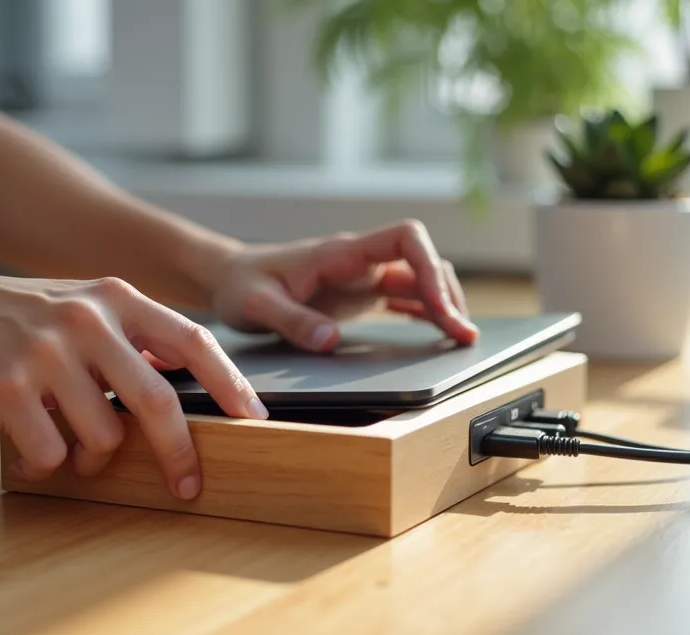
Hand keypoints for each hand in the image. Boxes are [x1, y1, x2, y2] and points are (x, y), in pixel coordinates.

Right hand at [0, 269, 267, 498]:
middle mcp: (86, 321)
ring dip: (89, 456)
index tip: (254, 420)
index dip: (229, 383)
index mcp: (113, 298)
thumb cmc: (9, 318)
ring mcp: (46, 354)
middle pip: (158, 403)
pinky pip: (51, 454)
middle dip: (180, 454)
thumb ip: (128, 338)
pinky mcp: (7, 389)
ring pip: (102, 439)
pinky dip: (44, 462)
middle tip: (188, 484)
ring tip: (64, 438)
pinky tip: (23, 440)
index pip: (192, 341)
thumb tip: (185, 382)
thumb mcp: (77, 307)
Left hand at [210, 219, 478, 350]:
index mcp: (340, 254)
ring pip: (419, 278)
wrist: (228, 278)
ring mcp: (362, 276)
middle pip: (423, 261)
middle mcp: (359, 260)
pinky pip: (405, 295)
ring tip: (461, 338)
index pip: (405, 239)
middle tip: (461, 335)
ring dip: (443, 304)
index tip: (437, 307)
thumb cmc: (241, 285)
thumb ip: (291, 321)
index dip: (429, 268)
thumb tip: (330, 340)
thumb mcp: (256, 306)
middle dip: (447, 294)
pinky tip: (441, 331)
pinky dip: (426, 311)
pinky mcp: (360, 294)